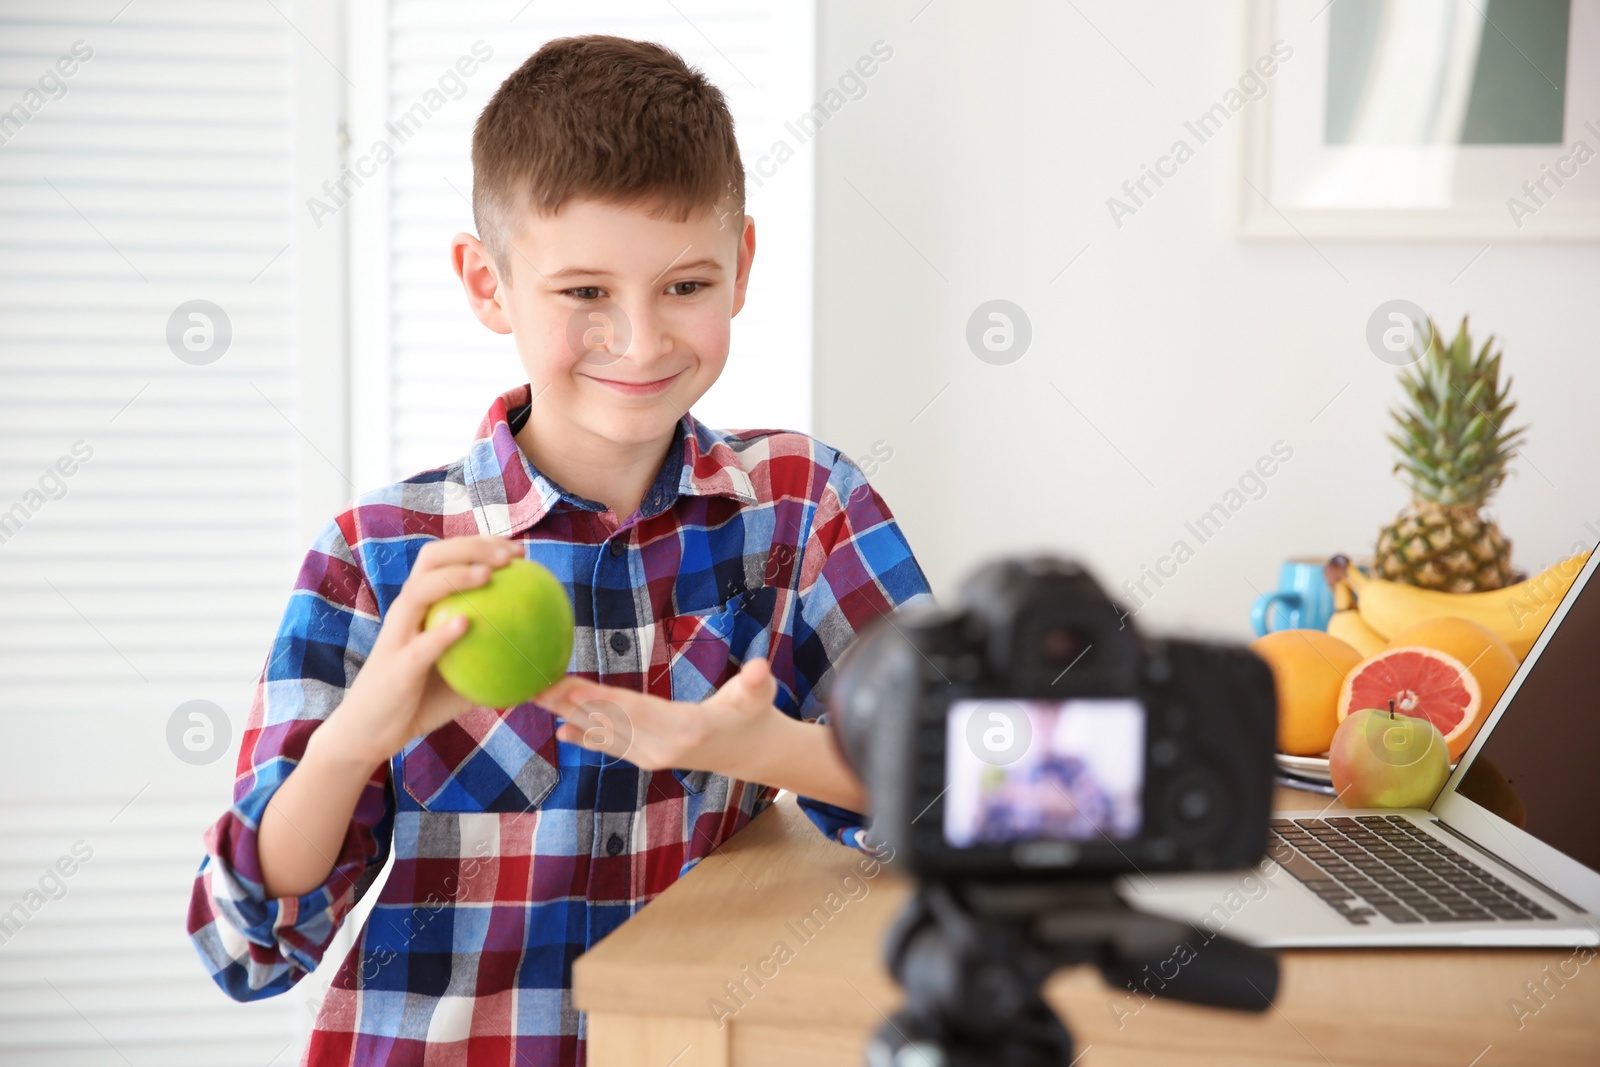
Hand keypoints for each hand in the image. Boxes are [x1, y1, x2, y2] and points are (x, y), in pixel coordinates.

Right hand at [320, 535, 522, 766]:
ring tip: (487, 576)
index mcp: (422, 606)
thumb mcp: (466, 676)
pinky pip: (420, 645)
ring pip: (419, 591)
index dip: (482, 545)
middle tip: (509, 557)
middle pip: (431, 558)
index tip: (519, 552)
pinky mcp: (395, 667)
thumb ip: (495, 660)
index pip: (448, 558)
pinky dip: (442, 633)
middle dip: (470, 547)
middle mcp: (407, 611)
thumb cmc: (421, 700)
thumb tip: (548, 664)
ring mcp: (397, 636)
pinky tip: (467, 625)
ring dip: (454, 577)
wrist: (371, 733)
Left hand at [538, 658, 782, 777]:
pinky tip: (561, 729)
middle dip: (570, 704)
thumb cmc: (755, 714)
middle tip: (535, 686)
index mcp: (686, 728)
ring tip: (537, 699)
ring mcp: (653, 756)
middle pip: (610, 722)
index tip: (569, 686)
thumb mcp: (760, 695)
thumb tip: (761, 668)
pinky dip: (586, 736)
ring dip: (569, 716)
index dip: (601, 699)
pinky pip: (611, 746)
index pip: (636, 710)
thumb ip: (758, 683)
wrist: (752, 752)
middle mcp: (662, 748)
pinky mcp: (647, 758)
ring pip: (604, 733)